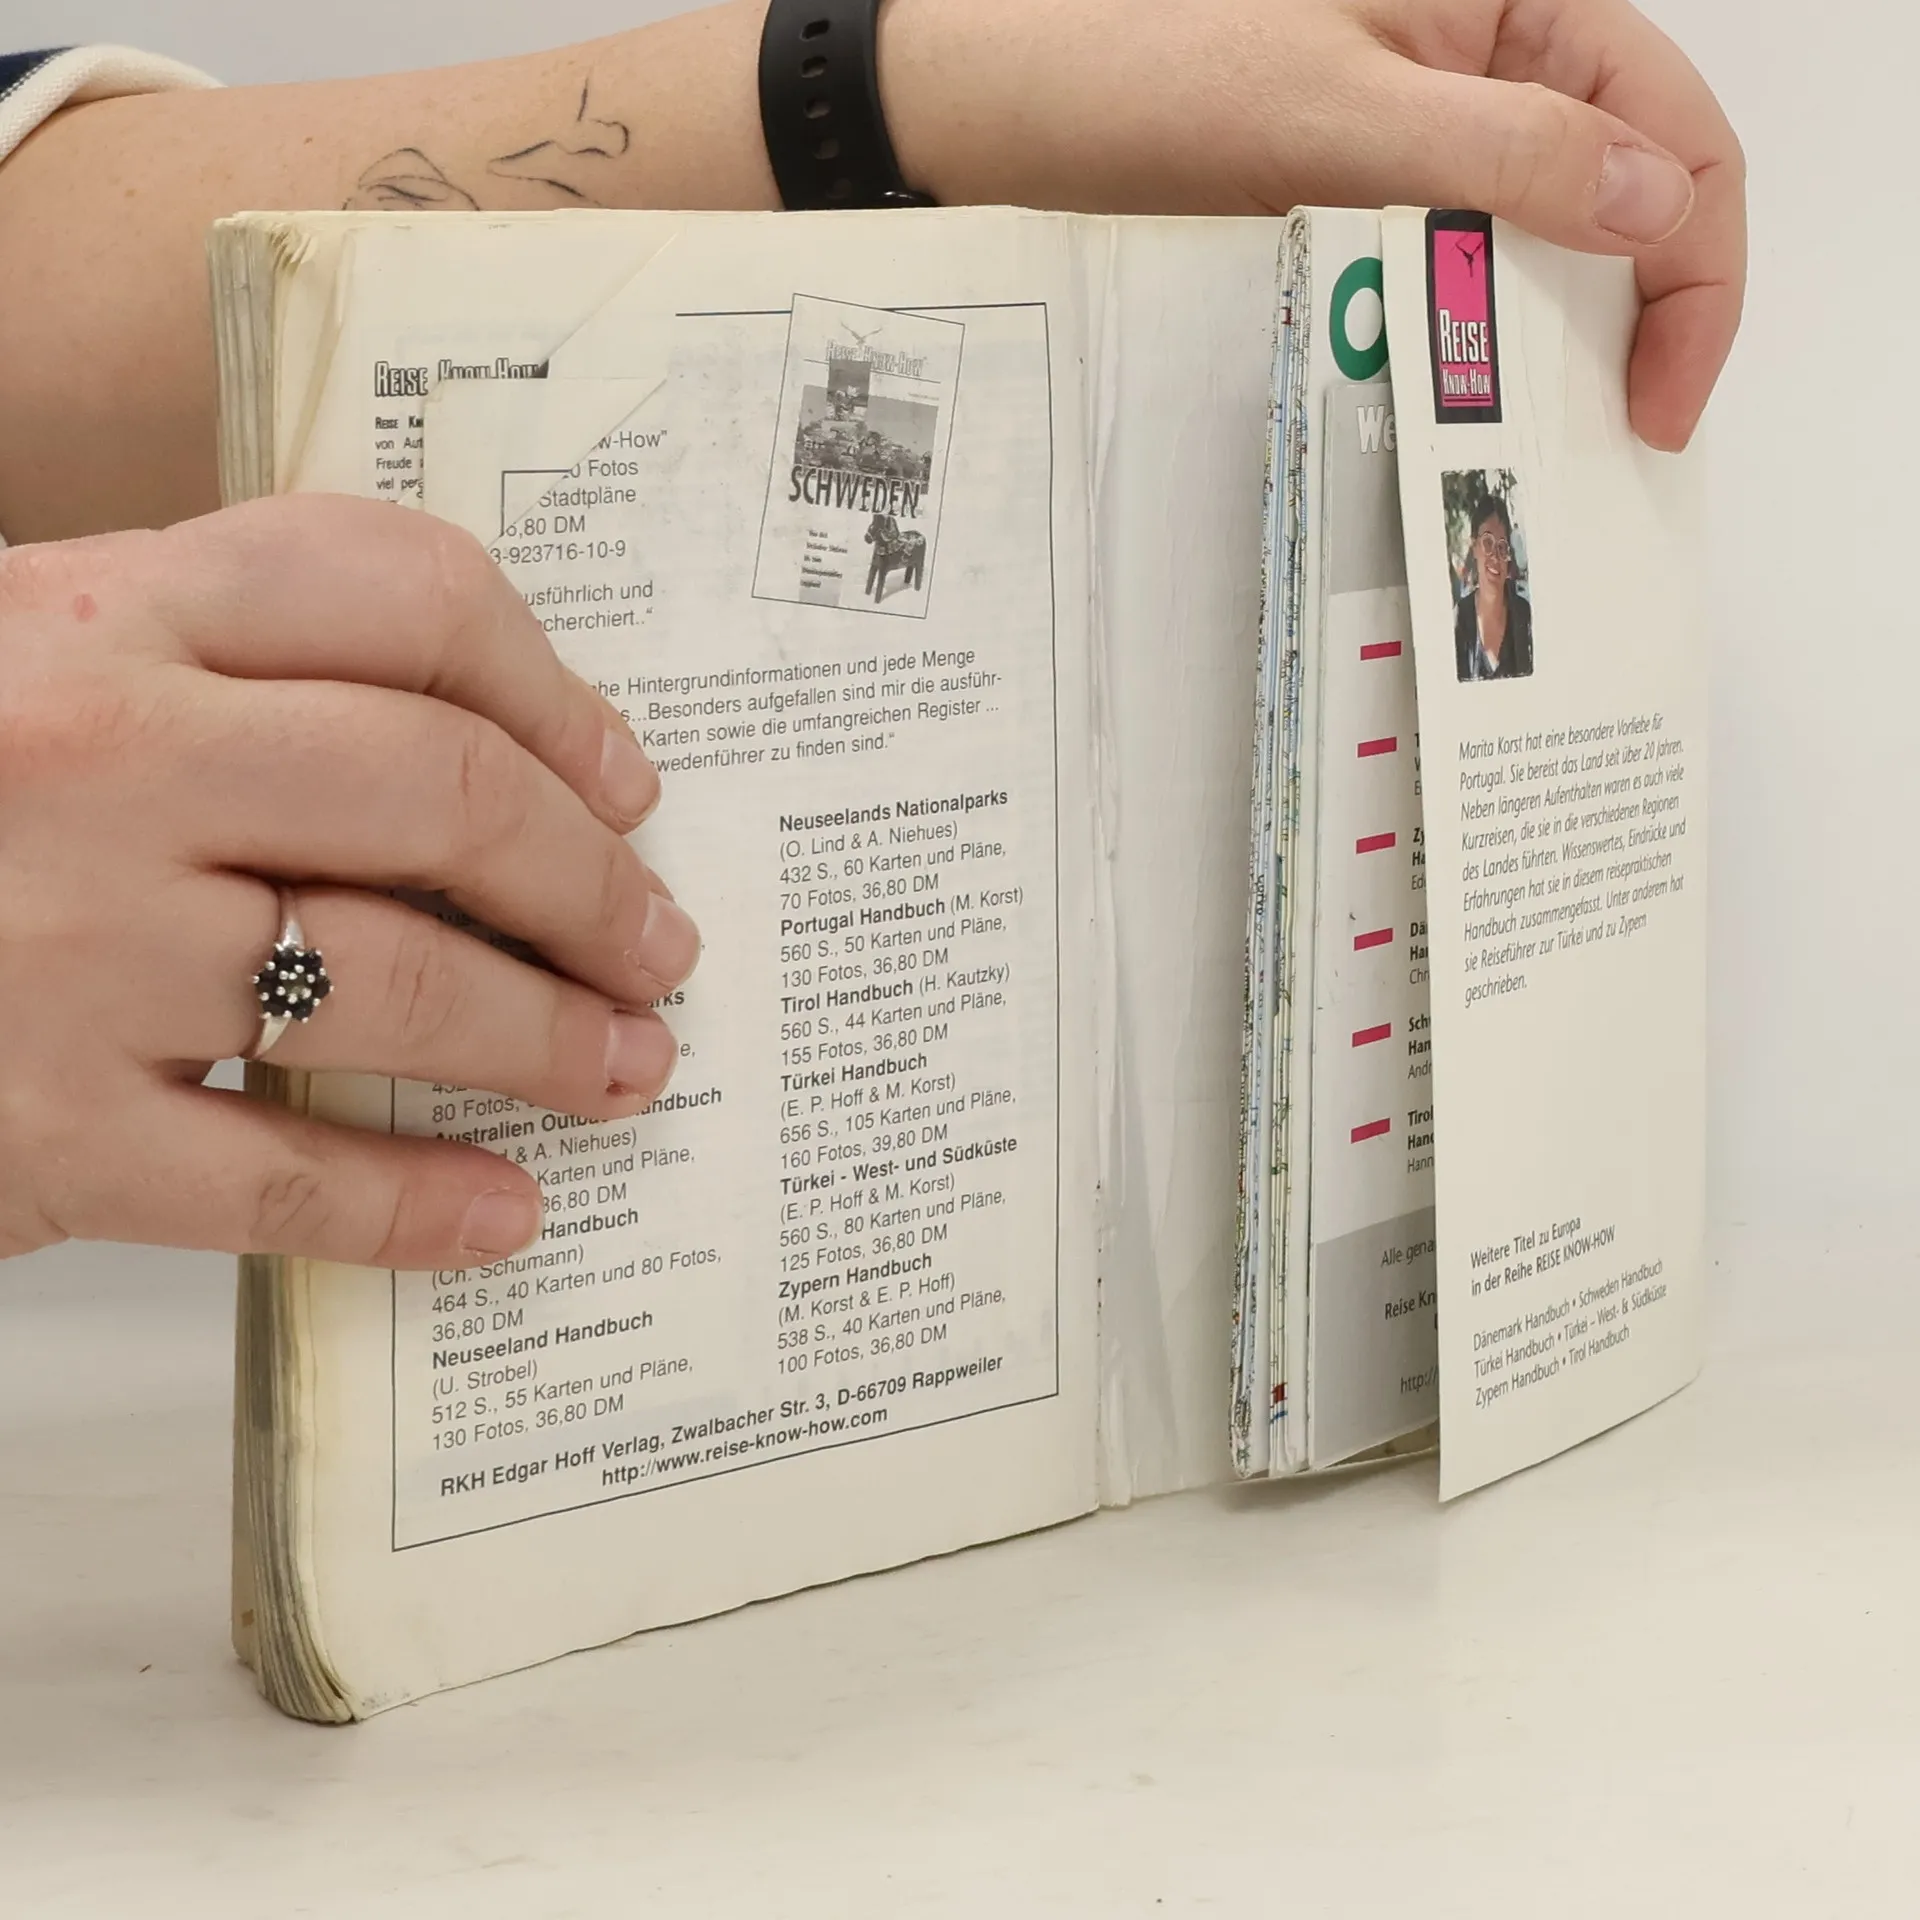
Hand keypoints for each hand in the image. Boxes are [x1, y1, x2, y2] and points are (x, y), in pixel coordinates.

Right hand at [0, 496, 699, 1269]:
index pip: (402, 591)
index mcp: (106, 612)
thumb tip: (483, 768)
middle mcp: (97, 756)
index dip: (555, 692)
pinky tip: (501, 1215)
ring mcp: (64, 947)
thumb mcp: (31, 665)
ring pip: (390, 983)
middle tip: (658, 943)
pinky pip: (278, 1181)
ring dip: (547, 1035)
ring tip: (626, 1065)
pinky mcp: (33, 1128)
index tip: (624, 782)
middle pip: (441, 792)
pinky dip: (413, 1208)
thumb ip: (224, 679)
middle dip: (590, 883)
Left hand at [882, 0, 1743, 449]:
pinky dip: (1475, 321)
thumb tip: (1658, 210)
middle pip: (1630, 185)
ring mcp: (1427, 116)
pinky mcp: (1365, 174)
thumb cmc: (1140, 66)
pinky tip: (1459, 390)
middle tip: (1602, 441)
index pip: (1678, 132)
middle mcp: (1489, 51)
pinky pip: (1460, 248)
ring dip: (1555, 330)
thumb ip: (1507, 153)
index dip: (1696, 274)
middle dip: (1638, 312)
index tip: (1658, 405)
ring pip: (1544, 229)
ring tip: (1533, 435)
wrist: (996, 96)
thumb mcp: (1337, 112)